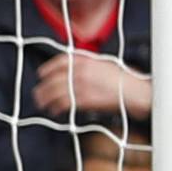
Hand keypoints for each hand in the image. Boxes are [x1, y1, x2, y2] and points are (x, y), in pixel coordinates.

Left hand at [34, 51, 151, 121]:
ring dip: (45, 98)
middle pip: (53, 78)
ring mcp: (81, 85)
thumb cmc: (122, 79)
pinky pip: (63, 104)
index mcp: (86, 60)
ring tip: (41, 103)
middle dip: (43, 87)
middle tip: (38, 93)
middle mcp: (80, 71)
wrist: (133, 91)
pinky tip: (54, 111)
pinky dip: (55, 108)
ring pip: (55, 92)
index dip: (47, 68)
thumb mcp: (104, 64)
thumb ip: (87, 65)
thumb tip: (74, 71)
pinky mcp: (83, 100)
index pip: (60, 61)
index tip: (41, 74)